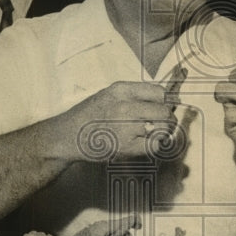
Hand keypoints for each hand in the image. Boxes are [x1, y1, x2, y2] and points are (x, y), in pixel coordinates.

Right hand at [60, 81, 180, 161]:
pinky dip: (154, 146)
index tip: (167, 106)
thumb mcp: (109, 95)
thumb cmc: (88, 115)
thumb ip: (133, 95)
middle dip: (168, 119)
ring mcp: (126, 126)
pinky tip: (145, 144)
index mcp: (121, 90)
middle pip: (164, 110)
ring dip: (162, 133)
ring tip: (153, 134)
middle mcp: (125, 105)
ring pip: (163, 128)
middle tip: (162, 125)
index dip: (167, 101)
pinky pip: (154, 146)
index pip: (159, 92)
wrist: (68, 136)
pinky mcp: (126, 146)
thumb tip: (164, 99)